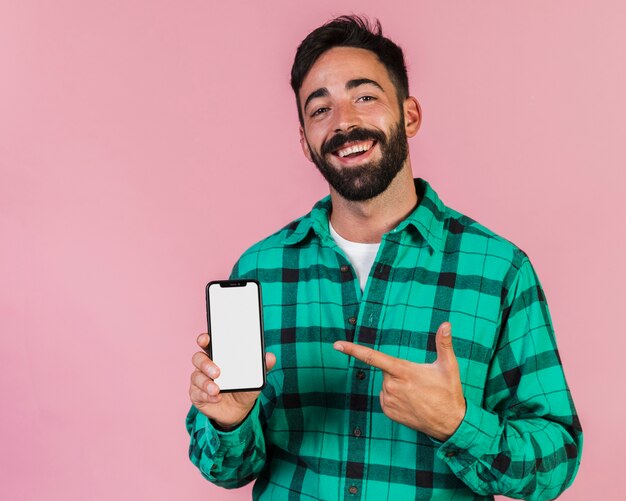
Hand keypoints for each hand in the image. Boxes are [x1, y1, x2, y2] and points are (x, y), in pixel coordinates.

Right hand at [189, 333, 275, 428]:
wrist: (239, 410)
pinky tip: (216, 398)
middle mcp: (206, 365)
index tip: (205, 339)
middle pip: (198, 358)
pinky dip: (207, 396)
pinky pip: (197, 393)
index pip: (208, 343)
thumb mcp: (254, 378)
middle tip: (218, 372)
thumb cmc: (244, 387)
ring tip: (217, 390)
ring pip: (196, 377)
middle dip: (205, 363)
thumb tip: (270, 357)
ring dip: (206, 383)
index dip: (204, 339)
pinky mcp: (197, 395)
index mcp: (219, 356)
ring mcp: (200, 380)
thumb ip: (262, 367)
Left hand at [333, 322, 464, 440]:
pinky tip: (410, 402)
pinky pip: (385, 397)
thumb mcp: (449, 366)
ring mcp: (389, 400)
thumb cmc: (448, 393)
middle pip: (386, 370)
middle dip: (399, 371)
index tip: (337, 344)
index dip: (353, 350)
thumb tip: (446, 324)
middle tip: (419, 382)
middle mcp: (392, 386)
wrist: (449, 424)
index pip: (373, 357)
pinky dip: (395, 396)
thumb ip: (444, 343)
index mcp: (403, 371)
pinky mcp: (388, 411)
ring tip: (417, 394)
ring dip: (397, 385)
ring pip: (386, 384)